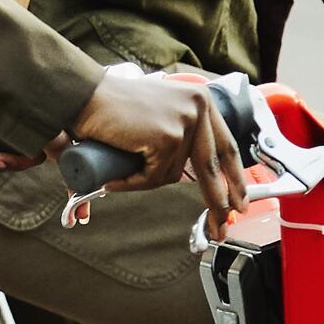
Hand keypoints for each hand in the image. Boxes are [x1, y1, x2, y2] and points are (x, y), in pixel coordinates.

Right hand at [69, 65, 247, 218]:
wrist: (83, 95)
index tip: (239, 202)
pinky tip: (115, 173)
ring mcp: (184, 122)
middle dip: (218, 203)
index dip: (234, 179)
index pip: (225, 146)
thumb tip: (193, 175)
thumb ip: (179, 134)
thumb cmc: (112, 108)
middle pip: (213, 167)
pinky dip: (133, 182)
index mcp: (200, 101)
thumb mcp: (159, 116)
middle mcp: (198, 107)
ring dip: (145, 180)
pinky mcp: (166, 137)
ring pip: (172, 175)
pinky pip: (153, 178)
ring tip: (122, 164)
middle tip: (221, 228)